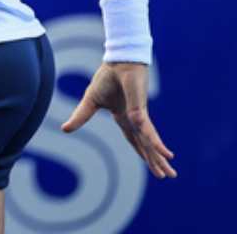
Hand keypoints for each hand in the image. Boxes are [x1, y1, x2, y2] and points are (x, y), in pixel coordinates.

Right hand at [61, 62, 175, 177]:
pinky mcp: (140, 110)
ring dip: (159, 158)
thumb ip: (81, 116)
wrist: (118, 60)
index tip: (151, 163)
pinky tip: (166, 154)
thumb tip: (65, 129)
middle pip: (144, 144)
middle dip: (154, 160)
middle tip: (167, 176)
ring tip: (171, 173)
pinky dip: (156, 143)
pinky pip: (147, 131)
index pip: (133, 138)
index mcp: (124, 116)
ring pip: (149, 142)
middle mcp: (135, 118)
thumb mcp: (90, 100)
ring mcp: (139, 115)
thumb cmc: (107, 76)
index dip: (141, 151)